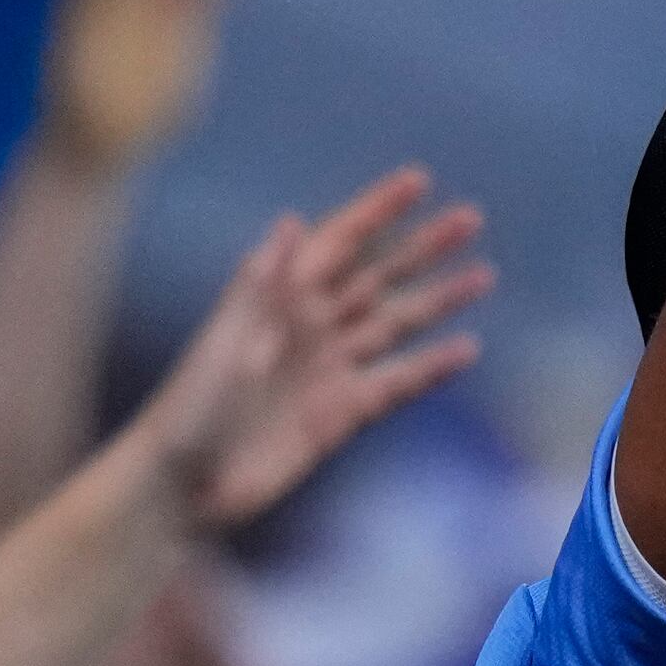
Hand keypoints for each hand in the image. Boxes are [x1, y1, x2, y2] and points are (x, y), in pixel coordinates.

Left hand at [144, 166, 494, 528]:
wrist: (182, 485)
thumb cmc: (189, 409)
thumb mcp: (223, 342)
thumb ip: (261, 286)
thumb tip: (291, 221)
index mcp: (279, 298)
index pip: (339, 242)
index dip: (377, 210)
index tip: (418, 181)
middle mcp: (310, 326)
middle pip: (379, 275)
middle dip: (424, 246)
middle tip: (471, 217)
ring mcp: (329, 369)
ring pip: (396, 324)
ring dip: (439, 300)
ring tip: (483, 275)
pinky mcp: (341, 414)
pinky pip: (396, 384)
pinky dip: (431, 368)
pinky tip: (466, 350)